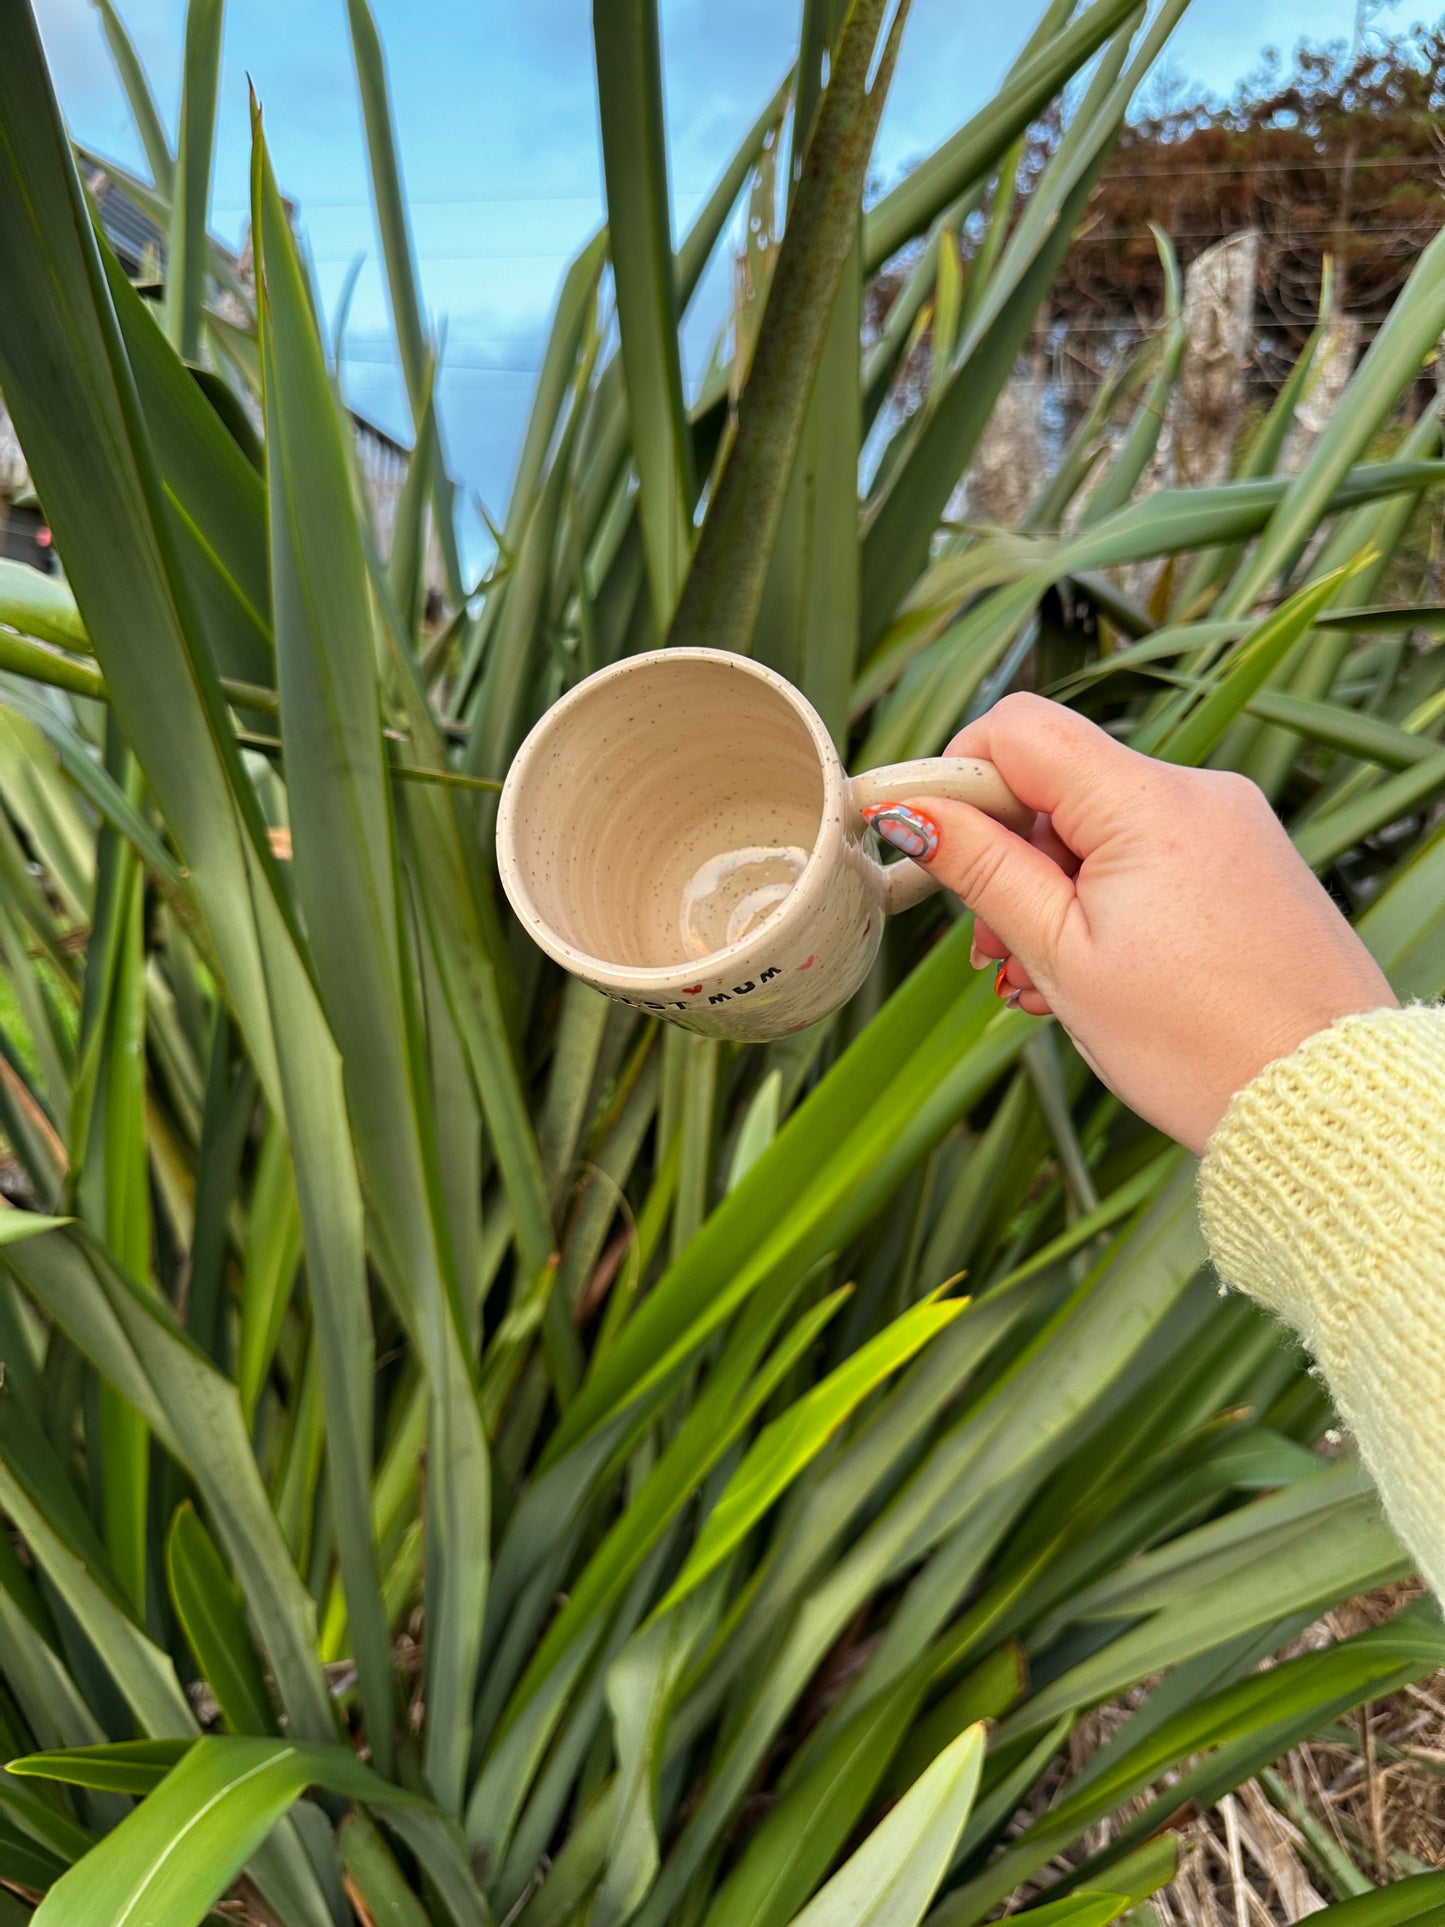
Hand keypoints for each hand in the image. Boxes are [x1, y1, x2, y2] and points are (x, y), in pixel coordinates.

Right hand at [881, 693, 1396, 1153]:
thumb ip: (984, 871)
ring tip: (1040, 980)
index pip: (1019, 729)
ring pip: (1102, 828)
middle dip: (1005, 855)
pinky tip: (1094, 973)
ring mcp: (1231, 826)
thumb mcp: (1062, 957)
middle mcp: (1198, 793)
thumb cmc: (1196, 1043)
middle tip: (989, 946)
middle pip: (1059, 783)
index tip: (920, 835)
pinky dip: (1106, 902)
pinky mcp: (1249, 863)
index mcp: (1148, 804)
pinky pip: (1152, 856)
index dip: (955, 774)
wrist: (1323, 1101)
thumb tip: (917, 811)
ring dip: (1052, 891)